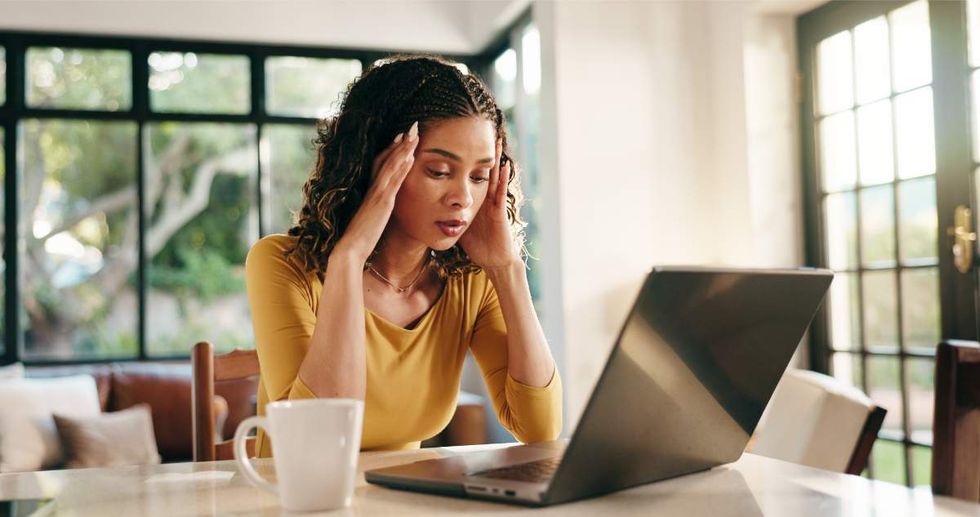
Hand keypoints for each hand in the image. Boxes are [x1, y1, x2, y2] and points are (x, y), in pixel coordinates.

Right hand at [333, 122, 418, 264]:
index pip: (380, 164)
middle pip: (386, 158)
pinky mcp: (382, 202)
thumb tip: (381, 208)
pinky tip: (411, 157)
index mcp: (369, 191)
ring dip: (404, 149)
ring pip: (391, 165)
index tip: (400, 137)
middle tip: (411, 127)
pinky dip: (402, 167)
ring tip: (415, 134)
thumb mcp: (371, 219)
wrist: (351, 248)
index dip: (390, 149)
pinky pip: (394, 180)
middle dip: (400, 142)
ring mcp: (377, 194)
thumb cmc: (360, 238)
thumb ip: (376, 210)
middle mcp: (373, 188)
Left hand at [459, 140, 520, 269]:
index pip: (468, 173)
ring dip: (495, 158)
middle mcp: (485, 197)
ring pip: (494, 176)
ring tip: (495, 140)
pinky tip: (503, 165)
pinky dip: (503, 178)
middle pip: (481, 169)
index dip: (463, 159)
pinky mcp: (499, 211)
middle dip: (480, 152)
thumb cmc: (477, 244)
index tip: (457, 141)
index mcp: (474, 198)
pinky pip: (501, 192)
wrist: (493, 260)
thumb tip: (426, 206)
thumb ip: (446, 213)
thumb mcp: (458, 224)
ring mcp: (493, 202)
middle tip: (480, 131)